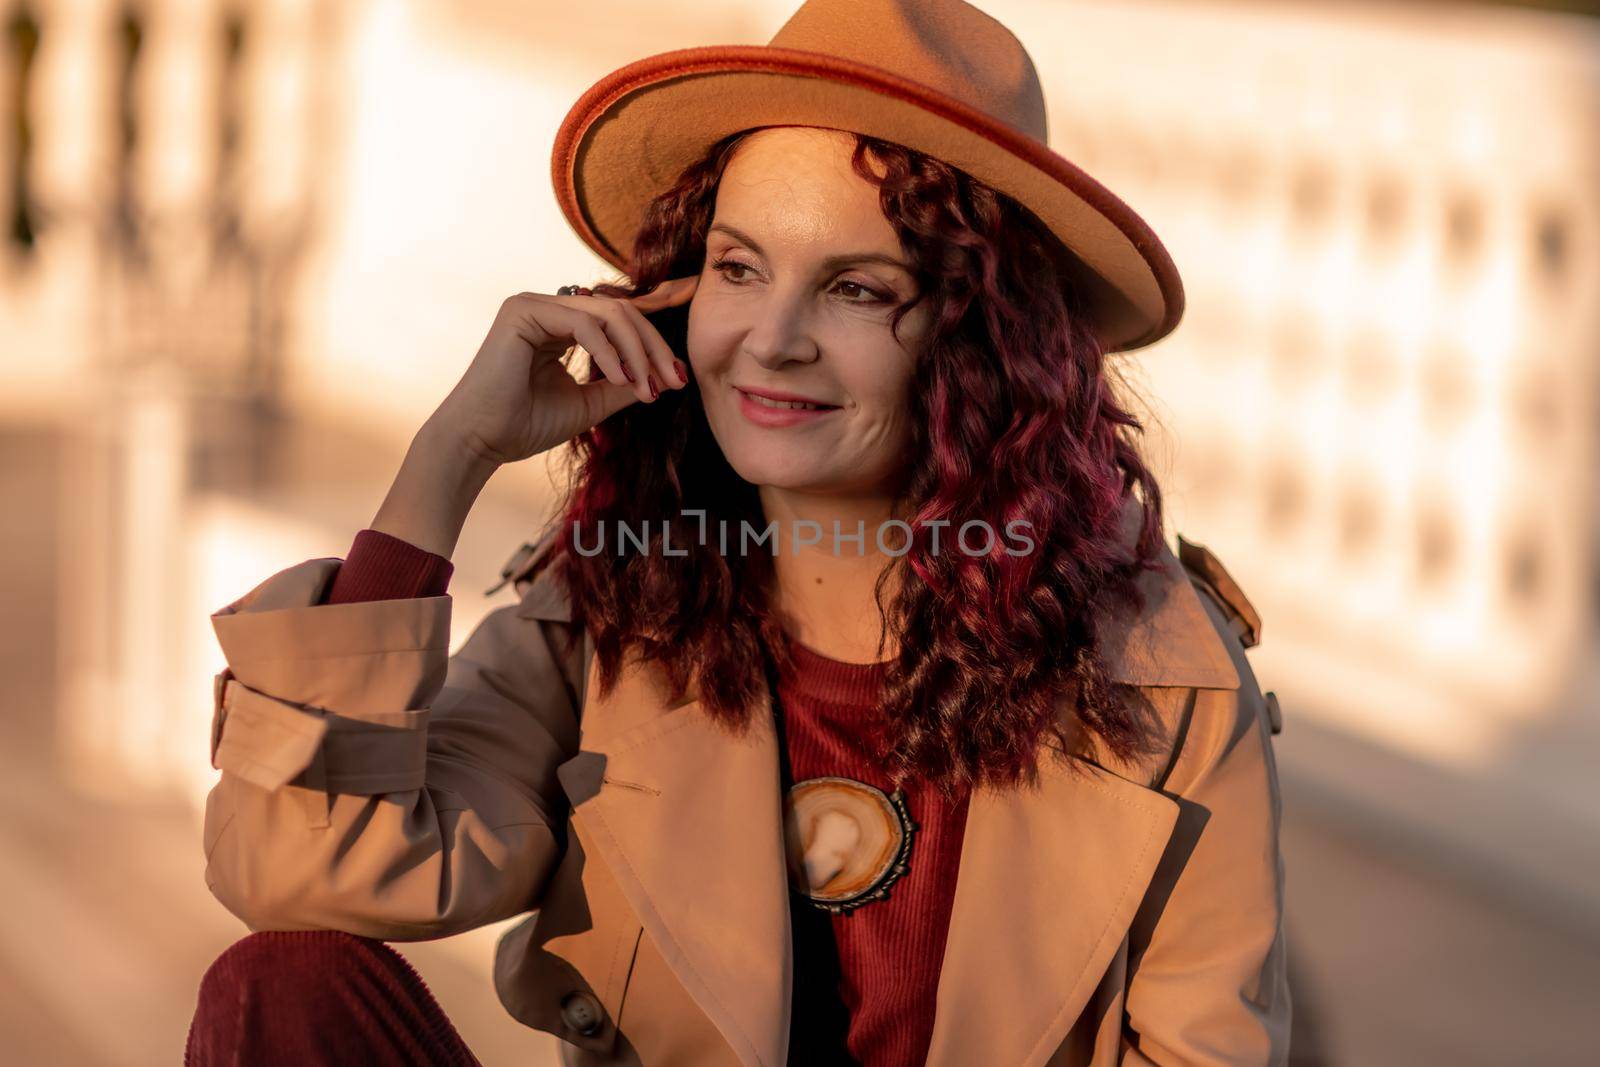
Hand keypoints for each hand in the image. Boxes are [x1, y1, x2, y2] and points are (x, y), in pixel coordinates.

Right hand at [429, 275, 698, 466]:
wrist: (481, 441)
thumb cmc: (525, 426)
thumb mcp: (589, 403)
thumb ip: (624, 384)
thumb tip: (666, 378)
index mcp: (562, 325)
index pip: (619, 316)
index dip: (656, 329)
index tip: (682, 360)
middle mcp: (549, 307)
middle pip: (622, 311)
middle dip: (655, 346)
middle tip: (676, 379)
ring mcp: (534, 304)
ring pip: (609, 314)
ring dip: (637, 352)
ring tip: (648, 389)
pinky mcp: (523, 310)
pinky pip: (584, 324)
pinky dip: (609, 353)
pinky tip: (621, 380)